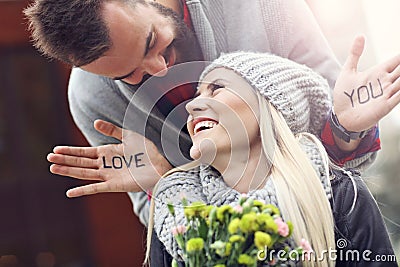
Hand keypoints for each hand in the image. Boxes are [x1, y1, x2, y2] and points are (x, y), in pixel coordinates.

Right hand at [47, 120, 171, 197]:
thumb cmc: (147, 151)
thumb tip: (95, 122)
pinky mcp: (114, 185)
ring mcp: (108, 175)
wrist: (160, 164)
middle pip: (81, 163)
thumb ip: (112, 131)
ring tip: (53, 168)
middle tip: (49, 158)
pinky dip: (83, 190)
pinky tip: (70, 192)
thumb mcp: (128, 136)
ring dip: (69, 171)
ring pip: (84, 174)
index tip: (56, 150)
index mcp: (108, 152)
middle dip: (65, 160)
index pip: (84, 152)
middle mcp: (105, 164)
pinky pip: (95, 189)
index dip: (71, 151)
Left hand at [334, 35, 399, 131]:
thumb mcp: (348, 71)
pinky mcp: (385, 106)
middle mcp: (386, 82)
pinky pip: (399, 97)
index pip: (396, 61)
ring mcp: (387, 94)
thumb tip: (360, 35)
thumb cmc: (345, 95)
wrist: (340, 116)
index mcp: (378, 73)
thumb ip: (355, 55)